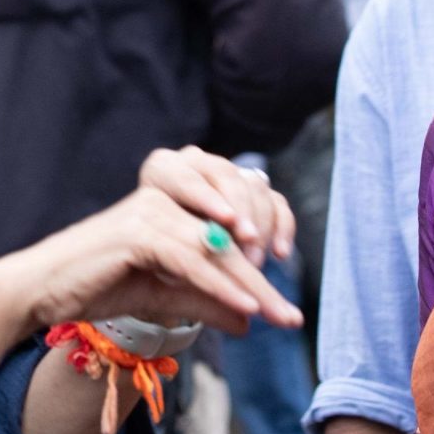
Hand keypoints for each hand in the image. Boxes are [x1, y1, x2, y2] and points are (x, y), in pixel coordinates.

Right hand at [0, 188, 302, 338]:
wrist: (43, 288)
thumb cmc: (100, 284)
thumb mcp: (166, 295)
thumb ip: (207, 300)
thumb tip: (250, 324)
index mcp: (176, 199)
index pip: (238, 211)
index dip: (268, 246)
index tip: (284, 293)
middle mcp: (168, 195)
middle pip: (234, 231)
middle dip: (264, 277)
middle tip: (289, 316)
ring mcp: (152, 209)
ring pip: (216, 249)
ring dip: (251, 286)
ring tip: (277, 316)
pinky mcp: (138, 231)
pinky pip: (192, 261)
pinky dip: (220, 286)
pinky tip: (246, 307)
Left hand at [139, 146, 296, 266]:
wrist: (164, 256)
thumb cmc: (151, 257)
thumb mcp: (156, 258)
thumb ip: (176, 260)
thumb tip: (202, 270)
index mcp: (162, 170)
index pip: (184, 177)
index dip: (207, 198)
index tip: (227, 220)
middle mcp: (196, 164)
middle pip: (226, 176)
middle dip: (241, 210)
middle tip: (247, 240)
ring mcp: (229, 175)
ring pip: (254, 187)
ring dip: (259, 224)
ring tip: (254, 262)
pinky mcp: (255, 191)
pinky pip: (276, 202)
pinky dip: (282, 227)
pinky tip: (280, 253)